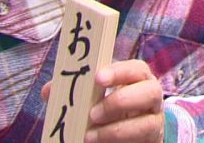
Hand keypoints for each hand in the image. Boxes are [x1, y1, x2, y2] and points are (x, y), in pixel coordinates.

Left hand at [41, 59, 164, 142]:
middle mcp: (151, 100)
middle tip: (93, 114)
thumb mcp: (91, 99)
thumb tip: (49, 90)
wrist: (120, 137)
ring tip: (90, 137)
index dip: (120, 71)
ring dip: (116, 131)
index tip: (98, 78)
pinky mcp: (152, 142)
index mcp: (137, 81)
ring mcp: (154, 123)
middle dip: (120, 102)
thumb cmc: (105, 112)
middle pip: (151, 92)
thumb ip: (74, 92)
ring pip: (147, 124)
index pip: (137, 69)